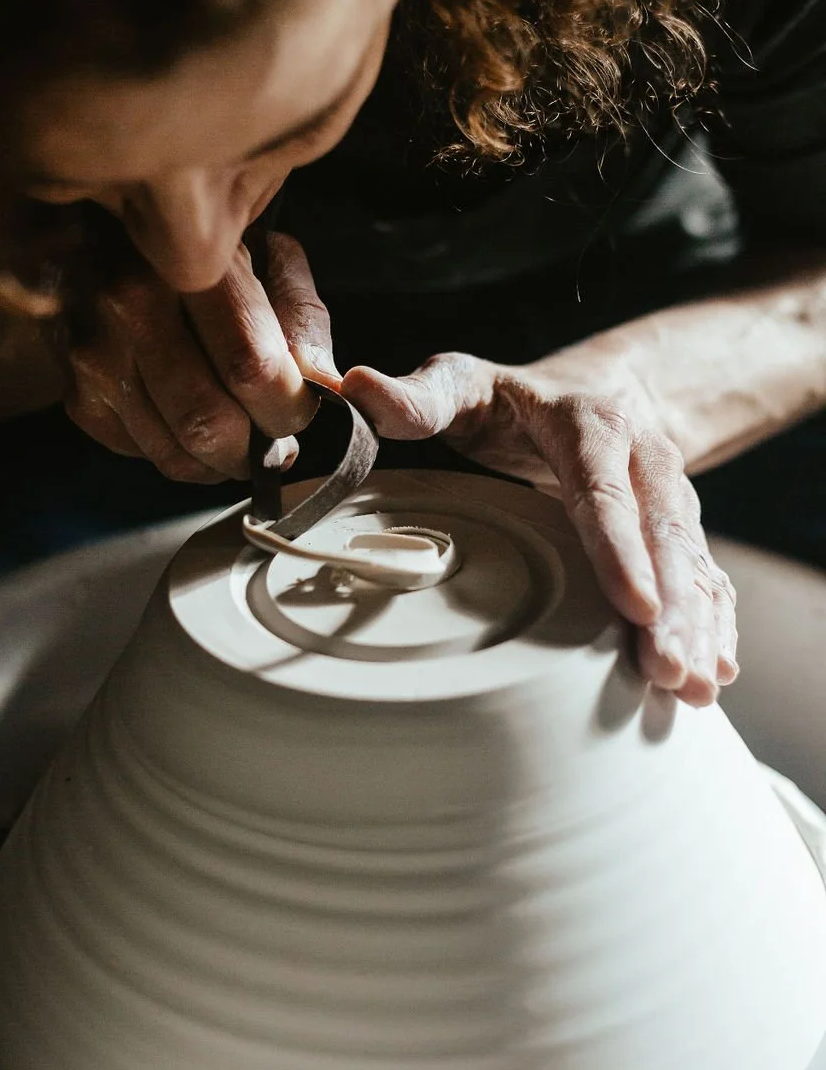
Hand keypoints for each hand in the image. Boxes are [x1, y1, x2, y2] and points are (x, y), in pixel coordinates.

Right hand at [65, 233, 339, 481]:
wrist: (93, 233)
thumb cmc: (199, 251)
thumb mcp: (263, 255)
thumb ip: (301, 320)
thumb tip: (327, 388)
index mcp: (187, 263)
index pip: (252, 369)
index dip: (289, 408)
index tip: (301, 414)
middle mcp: (128, 304)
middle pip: (209, 424)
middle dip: (256, 449)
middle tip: (275, 442)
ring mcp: (92, 354)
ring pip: (177, 454)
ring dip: (221, 461)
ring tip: (239, 435)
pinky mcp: (76, 395)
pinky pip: (145, 455)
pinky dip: (180, 452)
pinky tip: (189, 418)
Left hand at [343, 349, 736, 706]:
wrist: (599, 389)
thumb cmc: (513, 402)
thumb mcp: (464, 384)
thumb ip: (416, 396)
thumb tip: (354, 387)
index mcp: (590, 425)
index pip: (605, 492)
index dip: (620, 549)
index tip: (635, 604)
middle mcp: (644, 459)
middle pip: (662, 537)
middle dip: (670, 606)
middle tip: (667, 669)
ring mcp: (671, 498)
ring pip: (693, 562)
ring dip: (698, 624)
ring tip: (694, 685)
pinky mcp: (682, 532)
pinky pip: (706, 578)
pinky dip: (715, 623)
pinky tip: (714, 672)